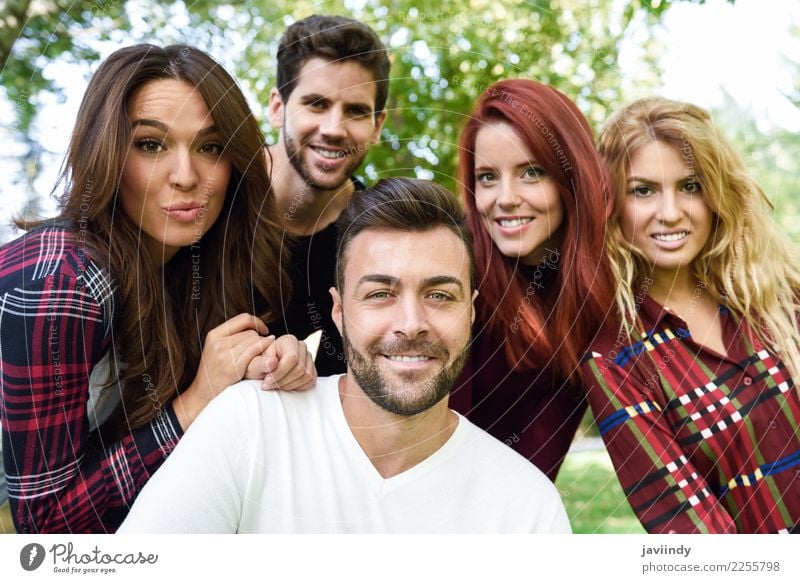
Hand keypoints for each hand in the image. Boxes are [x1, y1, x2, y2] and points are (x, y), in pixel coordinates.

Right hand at [173, 314, 275, 429]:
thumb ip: (231, 337)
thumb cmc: (214, 372)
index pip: (243, 319)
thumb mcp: (216, 349)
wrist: (203, 394)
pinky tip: (269, 355)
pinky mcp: (232, 367)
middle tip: (265, 348)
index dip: (257, 322)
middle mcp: (218, 343)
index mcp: (214, 335)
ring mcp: (224, 355)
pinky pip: (253, 352)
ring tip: (266, 354)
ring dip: (263, 347)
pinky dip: (263, 350)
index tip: (264, 330)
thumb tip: (255, 327)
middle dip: (260, 339)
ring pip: (254, 342)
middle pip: (250, 332)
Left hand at [246, 334, 316, 391]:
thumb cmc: (259, 363)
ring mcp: (308, 358)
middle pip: (300, 369)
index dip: (280, 372)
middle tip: (269, 385)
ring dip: (289, 385)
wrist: (264, 367)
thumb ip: (261, 362)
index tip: (267, 380)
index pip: (292, 357)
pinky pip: (310, 381)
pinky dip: (298, 387)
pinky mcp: (311, 369)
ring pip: (306, 376)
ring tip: (275, 384)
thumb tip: (271, 362)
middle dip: (283, 381)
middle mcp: (301, 347)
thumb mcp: (254, 363)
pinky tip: (285, 384)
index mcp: (288, 341)